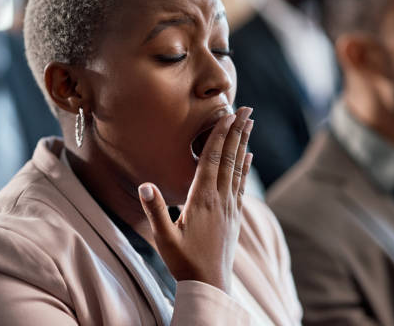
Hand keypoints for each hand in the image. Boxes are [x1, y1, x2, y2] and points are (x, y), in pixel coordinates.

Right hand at [138, 107, 253, 293]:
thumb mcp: (164, 238)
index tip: (228, 114)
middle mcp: (220, 198)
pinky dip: (245, 166)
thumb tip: (144, 184)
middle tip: (246, 109)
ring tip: (249, 124)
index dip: (220, 135)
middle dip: (237, 131)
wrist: (210, 285)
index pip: (212, 159)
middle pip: (230, 158)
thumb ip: (155, 210)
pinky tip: (248, 156)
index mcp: (202, 199)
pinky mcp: (234, 215)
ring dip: (244, 144)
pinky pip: (241, 184)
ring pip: (238, 168)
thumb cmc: (183, 262)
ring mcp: (230, 206)